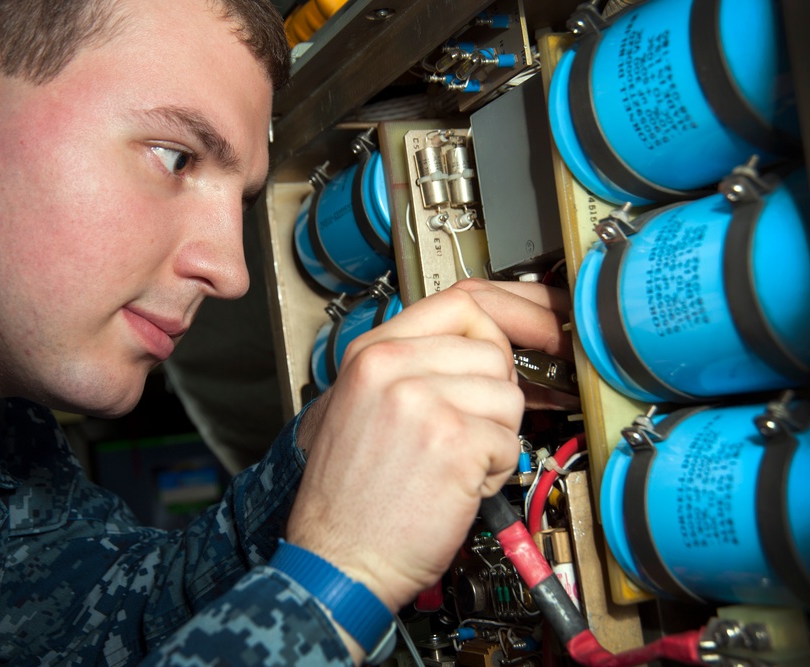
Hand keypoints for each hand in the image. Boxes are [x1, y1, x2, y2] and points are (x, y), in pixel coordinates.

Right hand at [288, 278, 572, 621]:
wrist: (336, 558)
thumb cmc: (351, 496)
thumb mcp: (362, 406)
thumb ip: (413, 365)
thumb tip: (485, 344)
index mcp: (370, 353)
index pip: (461, 303)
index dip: (509, 315)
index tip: (537, 328)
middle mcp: (391, 367)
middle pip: (492, 351)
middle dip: (493, 397)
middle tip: (464, 433)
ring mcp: (422, 400)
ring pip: (508, 396)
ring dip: (494, 438)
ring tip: (451, 464)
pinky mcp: (453, 441)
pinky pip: (510, 442)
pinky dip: (494, 472)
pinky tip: (455, 487)